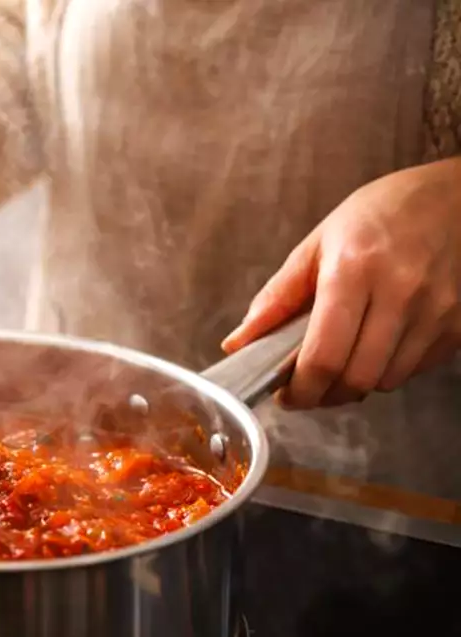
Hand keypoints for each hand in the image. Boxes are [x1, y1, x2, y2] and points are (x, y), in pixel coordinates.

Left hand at [223, 158, 460, 408]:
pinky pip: (415, 370)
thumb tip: (240, 341)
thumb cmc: (382, 214)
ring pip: (387, 381)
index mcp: (354, 271)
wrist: (457, 197)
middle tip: (306, 387)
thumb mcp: (319, 243)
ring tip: (340, 362)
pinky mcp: (458, 325)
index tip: (285, 395)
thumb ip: (278, 296)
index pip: (325, 355)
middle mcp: (400, 293)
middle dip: (324, 395)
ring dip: (356, 384)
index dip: (301, 389)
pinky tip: (375, 347)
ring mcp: (435, 311)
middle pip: (357, 378)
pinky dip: (388, 371)